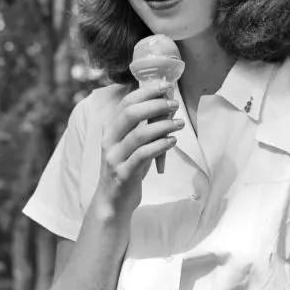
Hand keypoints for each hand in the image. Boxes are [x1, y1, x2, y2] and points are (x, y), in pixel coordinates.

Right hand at [96, 81, 183, 214]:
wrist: (112, 203)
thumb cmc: (126, 170)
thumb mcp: (132, 146)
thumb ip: (143, 128)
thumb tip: (166, 107)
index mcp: (111, 130)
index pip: (126, 103)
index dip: (146, 92)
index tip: (165, 86)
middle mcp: (110, 141)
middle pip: (130, 114)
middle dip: (155, 105)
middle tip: (174, 104)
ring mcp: (115, 158)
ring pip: (139, 135)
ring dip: (163, 126)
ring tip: (180, 123)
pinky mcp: (123, 174)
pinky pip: (143, 155)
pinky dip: (160, 145)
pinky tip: (172, 141)